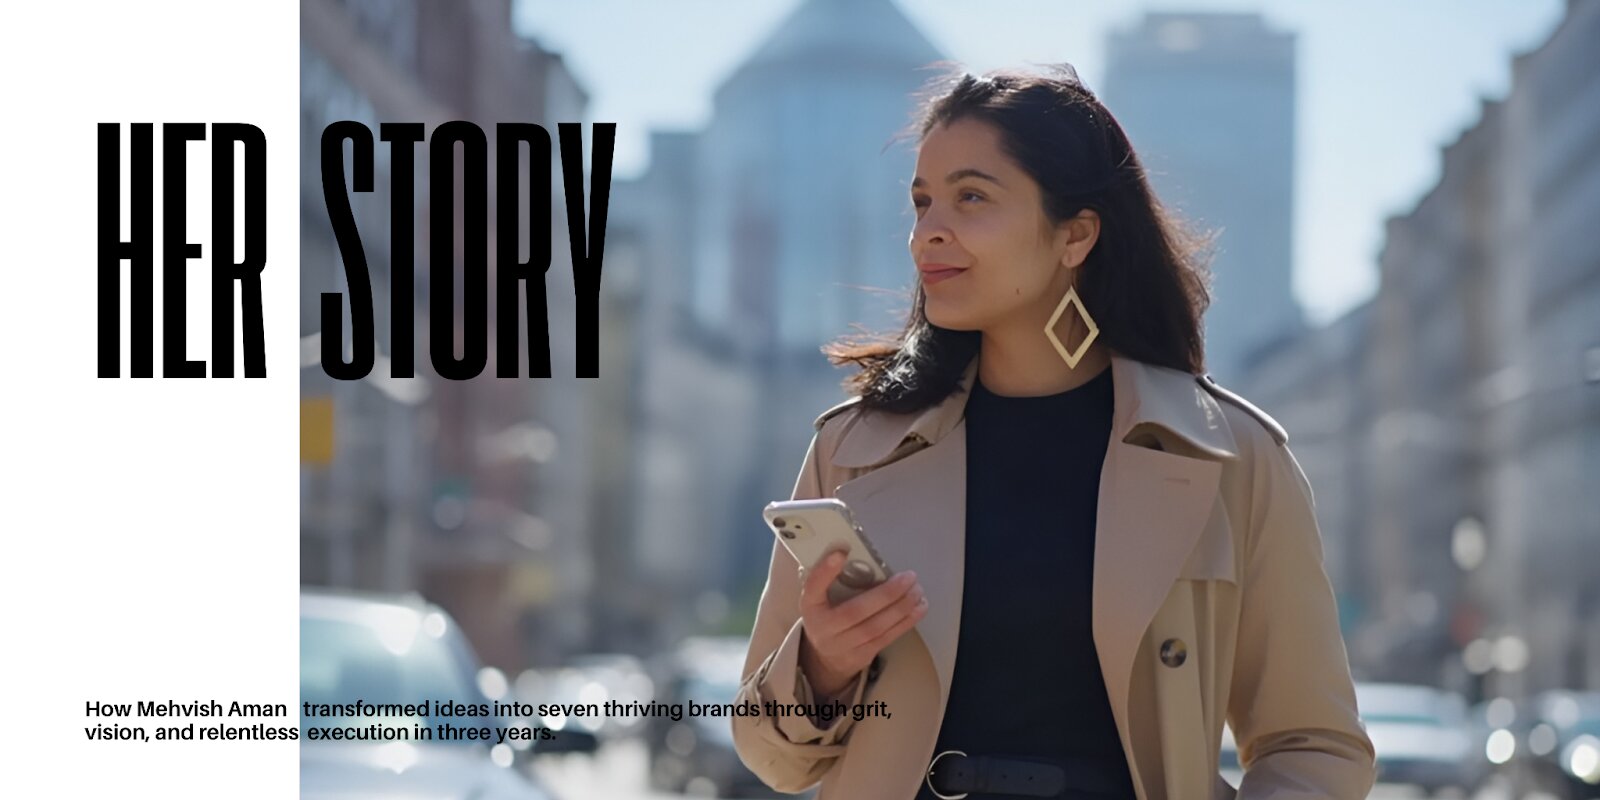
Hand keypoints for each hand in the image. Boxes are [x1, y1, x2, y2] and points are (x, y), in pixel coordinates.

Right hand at [796, 547, 926, 697]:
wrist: (825, 658)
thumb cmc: (827, 616)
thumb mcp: (821, 597)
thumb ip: (833, 578)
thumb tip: (854, 552)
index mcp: (810, 607)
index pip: (812, 588)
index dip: (825, 571)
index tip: (841, 552)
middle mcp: (823, 628)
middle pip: (855, 611)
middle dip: (886, 593)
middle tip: (908, 577)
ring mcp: (843, 645)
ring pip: (875, 627)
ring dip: (901, 607)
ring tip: (917, 591)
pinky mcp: (862, 656)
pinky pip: (886, 638)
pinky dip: (905, 622)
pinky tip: (919, 608)